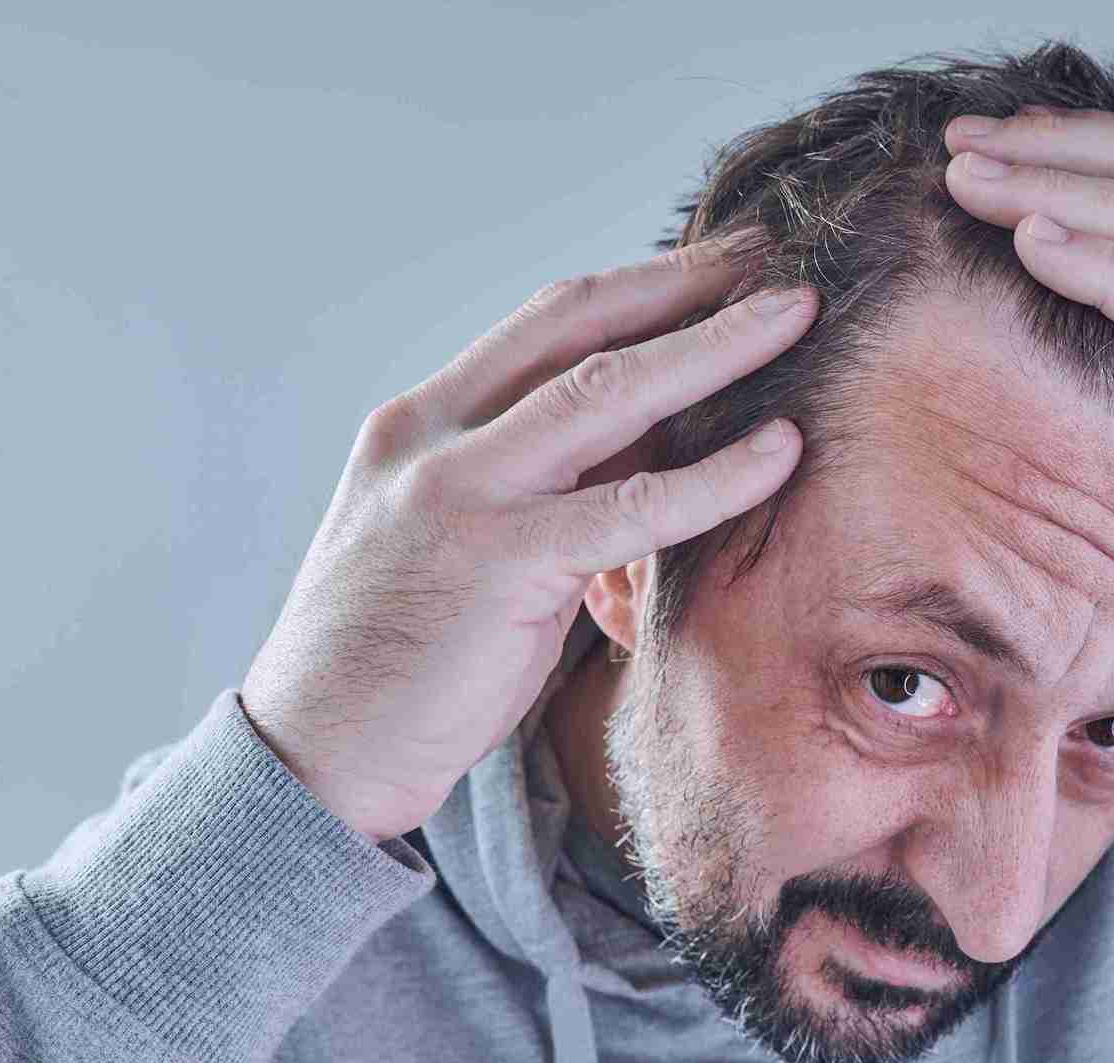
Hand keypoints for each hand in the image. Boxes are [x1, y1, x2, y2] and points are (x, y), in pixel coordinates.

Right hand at [240, 240, 815, 838]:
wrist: (316, 752)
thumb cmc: (398, 657)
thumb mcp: (453, 539)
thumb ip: (530, 483)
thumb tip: (646, 445)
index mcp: (419, 422)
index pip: (544, 323)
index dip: (639, 284)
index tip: (716, 266)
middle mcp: (434, 438)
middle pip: (578, 328)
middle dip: (684, 285)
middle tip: (772, 260)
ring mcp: (462, 494)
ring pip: (607, 393)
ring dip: (713, 347)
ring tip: (796, 316)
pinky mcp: (500, 564)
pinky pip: (631, 507)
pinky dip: (715, 476)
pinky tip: (780, 452)